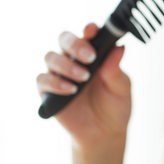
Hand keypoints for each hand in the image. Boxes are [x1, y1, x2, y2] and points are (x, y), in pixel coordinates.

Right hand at [36, 23, 131, 151]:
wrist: (105, 134)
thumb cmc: (115, 106)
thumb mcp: (122, 88)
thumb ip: (116, 69)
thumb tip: (119, 47)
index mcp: (94, 54)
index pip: (88, 34)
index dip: (88, 29)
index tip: (92, 30)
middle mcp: (74, 60)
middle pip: (64, 39)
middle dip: (75, 44)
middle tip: (90, 57)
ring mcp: (59, 74)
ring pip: (51, 57)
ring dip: (66, 64)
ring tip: (84, 78)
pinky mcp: (48, 92)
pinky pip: (42, 80)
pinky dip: (55, 82)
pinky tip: (71, 90)